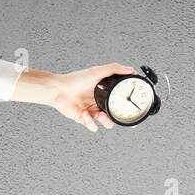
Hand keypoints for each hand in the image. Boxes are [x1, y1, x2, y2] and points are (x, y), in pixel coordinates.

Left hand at [13, 64, 134, 130]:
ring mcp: (93, 112)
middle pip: (115, 115)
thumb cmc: (75, 80)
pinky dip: (90, 122)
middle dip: (119, 118)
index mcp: (105, 94)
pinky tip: (85, 113)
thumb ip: (114, 69)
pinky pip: (92, 126)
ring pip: (106, 123)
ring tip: (100, 114)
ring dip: (105, 121)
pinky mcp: (84, 119)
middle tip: (120, 117)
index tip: (135, 112)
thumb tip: (129, 69)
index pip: (120, 102)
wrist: (58, 89)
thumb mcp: (96, 71)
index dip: (128, 108)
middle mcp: (100, 103)